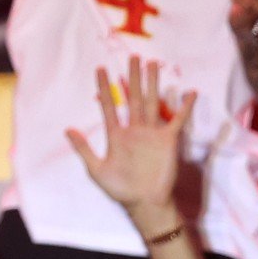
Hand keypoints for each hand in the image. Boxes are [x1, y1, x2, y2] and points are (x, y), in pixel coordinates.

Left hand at [66, 57, 195, 225]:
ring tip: (153, 64)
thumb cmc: (120, 188)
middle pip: (132, 97)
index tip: (100, 69)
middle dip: (131, 77)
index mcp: (116, 135)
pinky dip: (184, 107)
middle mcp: (134, 129)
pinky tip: (189, 92)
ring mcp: (151, 133)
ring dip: (153, 83)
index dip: (104, 88)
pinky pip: (177, 120)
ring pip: (152, 102)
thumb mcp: (96, 169)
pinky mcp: (168, 140)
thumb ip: (84, 149)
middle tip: (132, 56)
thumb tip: (68, 130)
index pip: (108, 105)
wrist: (143, 202)